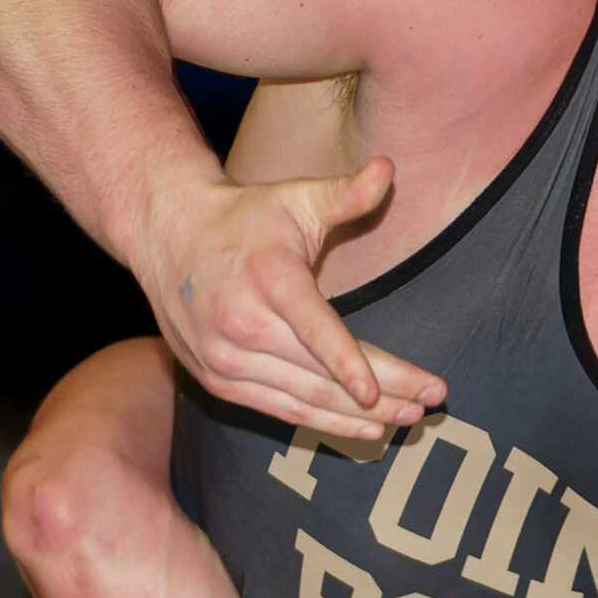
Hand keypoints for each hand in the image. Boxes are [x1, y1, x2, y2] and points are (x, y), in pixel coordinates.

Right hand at [132, 160, 444, 440]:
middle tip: (430, 403)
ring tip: (409, 419)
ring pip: (304, 399)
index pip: (314, 329)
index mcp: (267, 277)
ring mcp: (225, 359)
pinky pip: (280, 410)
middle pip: (319, 373)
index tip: (381, 394)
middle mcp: (241, 324)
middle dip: (382, 394)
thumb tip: (388, 169)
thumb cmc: (244, 217)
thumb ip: (346, 193)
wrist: (166, 234)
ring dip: (358, 416)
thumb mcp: (295, 198)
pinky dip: (323, 423)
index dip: (348, 365)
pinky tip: (365, 429)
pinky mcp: (218, 381)